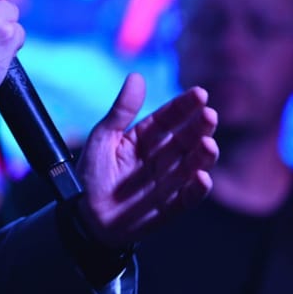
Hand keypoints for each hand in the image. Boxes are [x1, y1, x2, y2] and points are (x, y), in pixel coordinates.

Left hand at [74, 73, 217, 245]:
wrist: (84, 217)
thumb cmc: (91, 175)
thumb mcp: (103, 138)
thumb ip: (122, 110)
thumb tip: (136, 76)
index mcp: (144, 138)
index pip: (168, 118)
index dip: (184, 106)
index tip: (199, 94)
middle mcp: (161, 157)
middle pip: (185, 140)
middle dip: (199, 128)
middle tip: (208, 115)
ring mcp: (167, 181)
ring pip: (192, 166)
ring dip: (203, 156)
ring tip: (208, 145)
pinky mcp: (171, 206)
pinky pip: (188, 197)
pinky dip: (197, 189)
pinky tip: (202, 177)